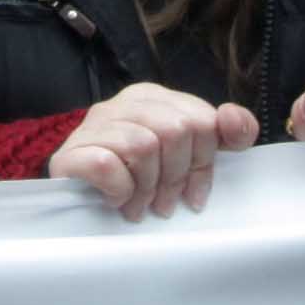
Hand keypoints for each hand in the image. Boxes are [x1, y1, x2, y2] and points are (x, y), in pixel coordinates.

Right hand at [45, 82, 255, 218]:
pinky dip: (119, 190)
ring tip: (140, 206)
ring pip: (142, 146)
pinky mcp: (69, 154)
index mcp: (152, 98)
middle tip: (165, 204)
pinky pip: (106, 165)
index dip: (204, 163)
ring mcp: (92, 126)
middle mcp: (121, 104)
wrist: (79, 200)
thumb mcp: (186, 156)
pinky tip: (117, 200)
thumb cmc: (137, 179)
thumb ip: (223, 134)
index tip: (194, 192)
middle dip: (176, 176)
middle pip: (175, 130)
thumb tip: (235, 119)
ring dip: (146, 188)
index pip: (200, 120)